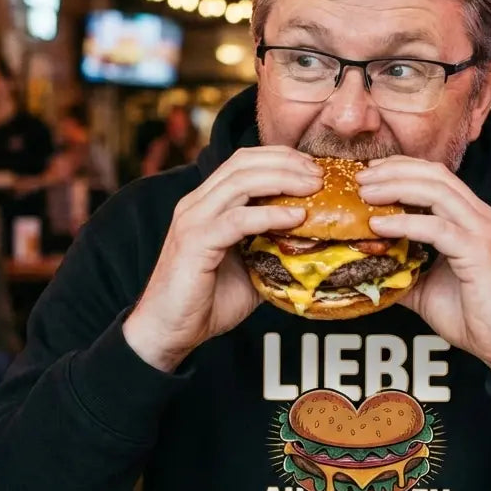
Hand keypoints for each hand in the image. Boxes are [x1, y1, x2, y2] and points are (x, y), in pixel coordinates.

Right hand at [123, 147, 321, 371]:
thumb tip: (316, 243)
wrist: (169, 332)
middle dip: (287, 162)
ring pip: (241, 182)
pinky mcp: (195, 242)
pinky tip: (296, 218)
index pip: (244, 162)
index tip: (315, 168)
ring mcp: (193, 220)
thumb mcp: (251, 268)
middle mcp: (197, 203)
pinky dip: (270, 214)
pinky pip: (237, 219)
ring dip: (283, 179)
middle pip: (244, 163)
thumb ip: (274, 248)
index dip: (281, 158)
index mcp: (207, 203)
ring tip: (314, 187)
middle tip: (321, 174)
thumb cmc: (208, 302)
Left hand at [357, 157, 490, 385]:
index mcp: (471, 218)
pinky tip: (379, 226)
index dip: (402, 168)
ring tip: (365, 194)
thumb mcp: (426, 288)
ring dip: (396, 187)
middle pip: (435, 175)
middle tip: (360, 179)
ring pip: (437, 192)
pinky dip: (404, 223)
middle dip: (394, 171)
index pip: (437, 176)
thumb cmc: (473, 317)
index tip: (369, 174)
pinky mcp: (479, 251)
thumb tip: (365, 268)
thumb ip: (401, 270)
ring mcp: (483, 231)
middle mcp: (480, 216)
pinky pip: (437, 228)